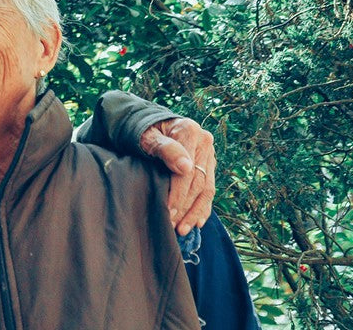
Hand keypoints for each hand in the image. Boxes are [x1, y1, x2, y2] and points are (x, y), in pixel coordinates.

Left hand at [140, 117, 215, 235]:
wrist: (149, 123)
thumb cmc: (143, 130)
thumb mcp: (147, 136)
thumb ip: (164, 148)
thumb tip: (185, 167)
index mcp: (190, 131)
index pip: (188, 171)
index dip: (178, 194)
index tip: (168, 212)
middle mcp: (204, 142)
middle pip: (198, 182)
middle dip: (185, 207)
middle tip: (173, 226)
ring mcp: (208, 154)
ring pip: (207, 188)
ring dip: (195, 212)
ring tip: (183, 230)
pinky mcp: (208, 164)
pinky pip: (209, 188)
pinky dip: (203, 207)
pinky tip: (197, 223)